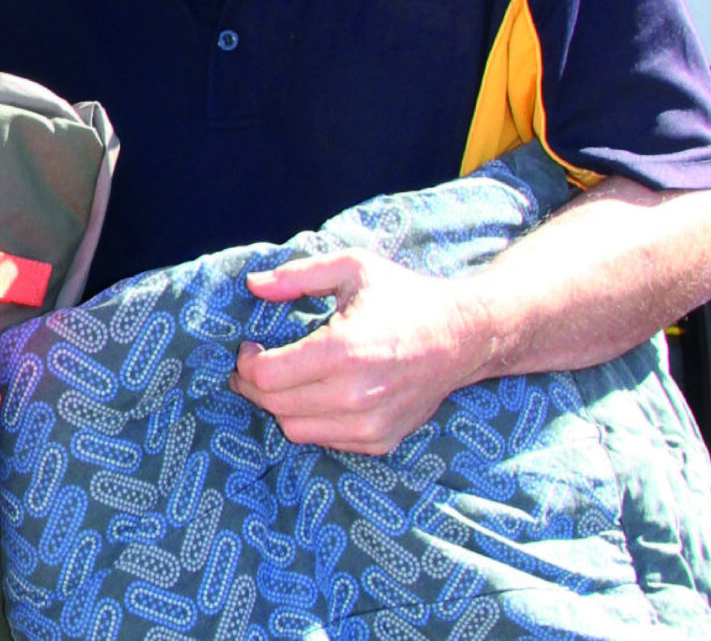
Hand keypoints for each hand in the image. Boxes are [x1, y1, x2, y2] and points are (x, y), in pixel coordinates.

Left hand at [228, 250, 490, 454]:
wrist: (465, 337)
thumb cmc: (405, 296)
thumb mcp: (352, 267)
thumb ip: (296, 275)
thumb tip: (252, 284)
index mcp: (343, 350)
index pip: (266, 376)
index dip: (246, 362)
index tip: (249, 345)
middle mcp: (355, 395)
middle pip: (275, 405)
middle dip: (252, 385)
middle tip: (252, 365)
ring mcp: (370, 424)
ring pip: (295, 429)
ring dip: (278, 406)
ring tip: (280, 380)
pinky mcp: (381, 441)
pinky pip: (324, 440)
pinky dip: (310, 420)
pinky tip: (315, 393)